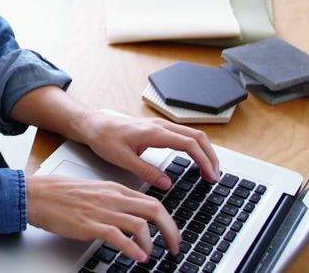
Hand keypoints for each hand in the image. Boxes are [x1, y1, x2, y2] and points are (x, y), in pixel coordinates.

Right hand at [26, 174, 177, 261]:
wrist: (36, 194)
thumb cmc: (59, 193)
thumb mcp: (93, 191)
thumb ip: (112, 200)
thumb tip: (129, 215)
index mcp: (115, 189)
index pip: (153, 202)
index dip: (168, 220)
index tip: (173, 234)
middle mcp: (113, 198)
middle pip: (155, 210)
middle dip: (171, 231)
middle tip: (175, 246)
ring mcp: (102, 211)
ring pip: (141, 224)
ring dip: (151, 243)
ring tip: (150, 255)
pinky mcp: (90, 224)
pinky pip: (119, 236)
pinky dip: (132, 248)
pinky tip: (137, 257)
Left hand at [79, 112, 219, 189]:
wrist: (92, 124)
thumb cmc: (104, 138)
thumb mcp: (122, 159)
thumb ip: (146, 171)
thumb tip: (166, 183)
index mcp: (154, 133)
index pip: (189, 144)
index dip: (204, 160)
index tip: (210, 176)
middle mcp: (160, 126)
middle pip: (197, 137)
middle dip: (211, 156)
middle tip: (215, 176)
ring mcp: (160, 126)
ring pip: (192, 134)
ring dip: (205, 151)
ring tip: (210, 170)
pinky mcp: (157, 128)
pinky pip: (184, 135)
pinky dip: (196, 146)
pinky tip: (196, 159)